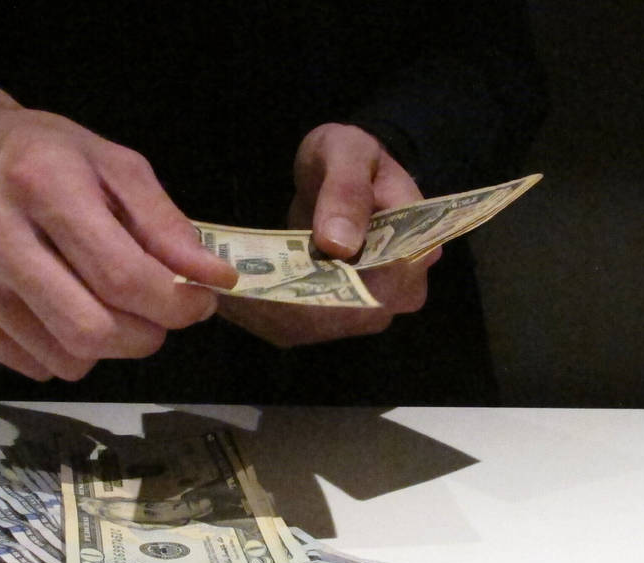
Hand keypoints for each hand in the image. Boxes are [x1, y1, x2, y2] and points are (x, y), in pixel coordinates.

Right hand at [0, 82, 236, 380]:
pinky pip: (37, 366)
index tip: (200, 301)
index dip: (175, 304)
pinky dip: (66, 349)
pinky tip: (62, 305)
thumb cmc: (48, 156)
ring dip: (107, 345)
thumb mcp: (116, 165)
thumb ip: (166, 224)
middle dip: (146, 335)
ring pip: (68, 361)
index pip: (121, 277)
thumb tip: (213, 278)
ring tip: (105, 302)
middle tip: (158, 313)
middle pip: (92, 331)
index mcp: (43, 186)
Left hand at [217, 123, 440, 346]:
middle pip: (350, 317)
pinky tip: (233, 299)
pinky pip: (300, 328)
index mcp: (414, 249)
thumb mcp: (348, 153)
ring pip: (321, 328)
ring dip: (273, 315)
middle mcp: (397, 290)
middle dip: (295, 308)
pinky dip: (265, 316)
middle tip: (241, 289)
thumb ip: (347, 192)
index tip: (282, 281)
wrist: (339, 172)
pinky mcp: (336, 315)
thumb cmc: (350, 157)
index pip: (384, 287)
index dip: (336, 290)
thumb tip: (341, 245)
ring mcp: (368, 308)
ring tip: (230, 293)